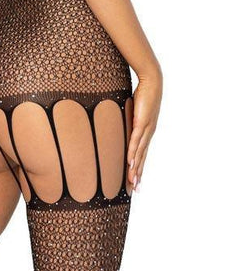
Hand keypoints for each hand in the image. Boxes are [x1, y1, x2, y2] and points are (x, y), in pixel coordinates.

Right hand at [127, 70, 162, 190]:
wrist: (152, 80)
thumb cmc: (143, 94)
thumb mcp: (134, 112)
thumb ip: (128, 122)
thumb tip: (118, 126)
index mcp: (147, 133)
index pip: (142, 155)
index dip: (138, 169)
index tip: (135, 182)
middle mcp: (148, 134)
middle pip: (142, 159)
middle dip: (138, 175)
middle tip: (136, 190)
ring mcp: (146, 130)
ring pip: (139, 154)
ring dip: (136, 168)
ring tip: (132, 181)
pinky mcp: (142, 123)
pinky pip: (136, 141)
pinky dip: (133, 153)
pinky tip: (131, 163)